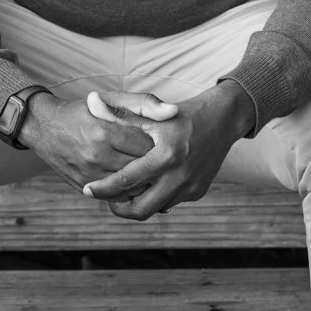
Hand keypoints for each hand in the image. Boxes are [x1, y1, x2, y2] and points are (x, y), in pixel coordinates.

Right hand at [16, 90, 168, 189]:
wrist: (45, 128)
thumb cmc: (85, 111)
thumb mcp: (112, 99)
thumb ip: (144, 103)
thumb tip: (173, 112)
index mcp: (106, 132)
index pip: (147, 147)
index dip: (162, 147)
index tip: (167, 143)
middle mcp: (97, 155)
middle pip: (141, 170)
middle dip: (157, 167)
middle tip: (167, 162)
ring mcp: (89, 174)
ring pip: (131, 188)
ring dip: (146, 183)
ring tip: (155, 173)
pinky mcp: (85, 187)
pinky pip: (116, 197)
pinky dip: (130, 192)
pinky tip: (137, 182)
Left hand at [82, 82, 254, 220]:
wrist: (223, 119)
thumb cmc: (183, 114)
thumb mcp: (151, 113)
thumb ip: (120, 114)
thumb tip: (91, 101)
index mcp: (165, 155)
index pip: (126, 181)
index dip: (103, 189)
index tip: (87, 191)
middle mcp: (180, 176)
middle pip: (141, 209)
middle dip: (119, 209)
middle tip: (106, 200)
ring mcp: (191, 186)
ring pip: (156, 208)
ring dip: (138, 203)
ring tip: (124, 192)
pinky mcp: (198, 191)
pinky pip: (171, 202)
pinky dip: (156, 197)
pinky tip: (148, 185)